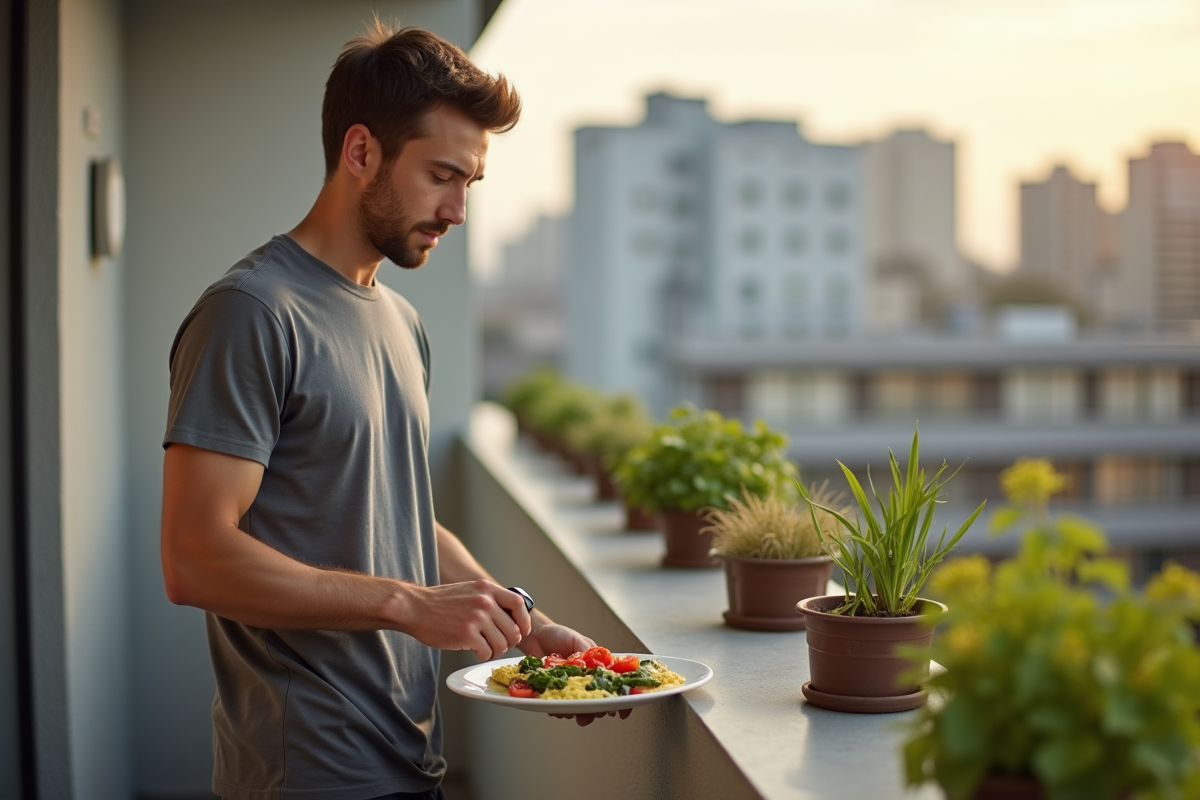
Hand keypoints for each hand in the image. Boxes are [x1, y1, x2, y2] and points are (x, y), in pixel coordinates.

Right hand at [395, 580, 530, 660]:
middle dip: (508, 641)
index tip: (521, 630)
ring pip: (502, 643)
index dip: (523, 620)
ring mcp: (477, 618)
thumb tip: (509, 616)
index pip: (518, 604)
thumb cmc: (440, 602)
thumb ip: (488, 599)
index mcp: (487, 589)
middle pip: (513, 629)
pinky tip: (475, 652)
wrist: (414, 607)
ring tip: (485, 649)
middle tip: (498, 645)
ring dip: (496, 650)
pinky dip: (483, 656)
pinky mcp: (467, 634)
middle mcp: (485, 601)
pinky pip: (487, 652)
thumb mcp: (468, 590)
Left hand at [522, 624, 633, 725]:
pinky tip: (556, 709)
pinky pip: (561, 704)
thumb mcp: (576, 640)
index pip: (614, 683)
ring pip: (580, 706)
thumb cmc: (558, 634)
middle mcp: (587, 677)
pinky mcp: (557, 689)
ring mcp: (572, 685)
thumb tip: (591, 667)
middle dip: (595, 712)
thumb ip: (585, 653)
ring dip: (576, 713)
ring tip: (568, 713)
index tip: (622, 712)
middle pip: (598, 700)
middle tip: (587, 716)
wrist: (535, 635)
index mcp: (598, 664)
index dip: (621, 699)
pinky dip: (560, 709)